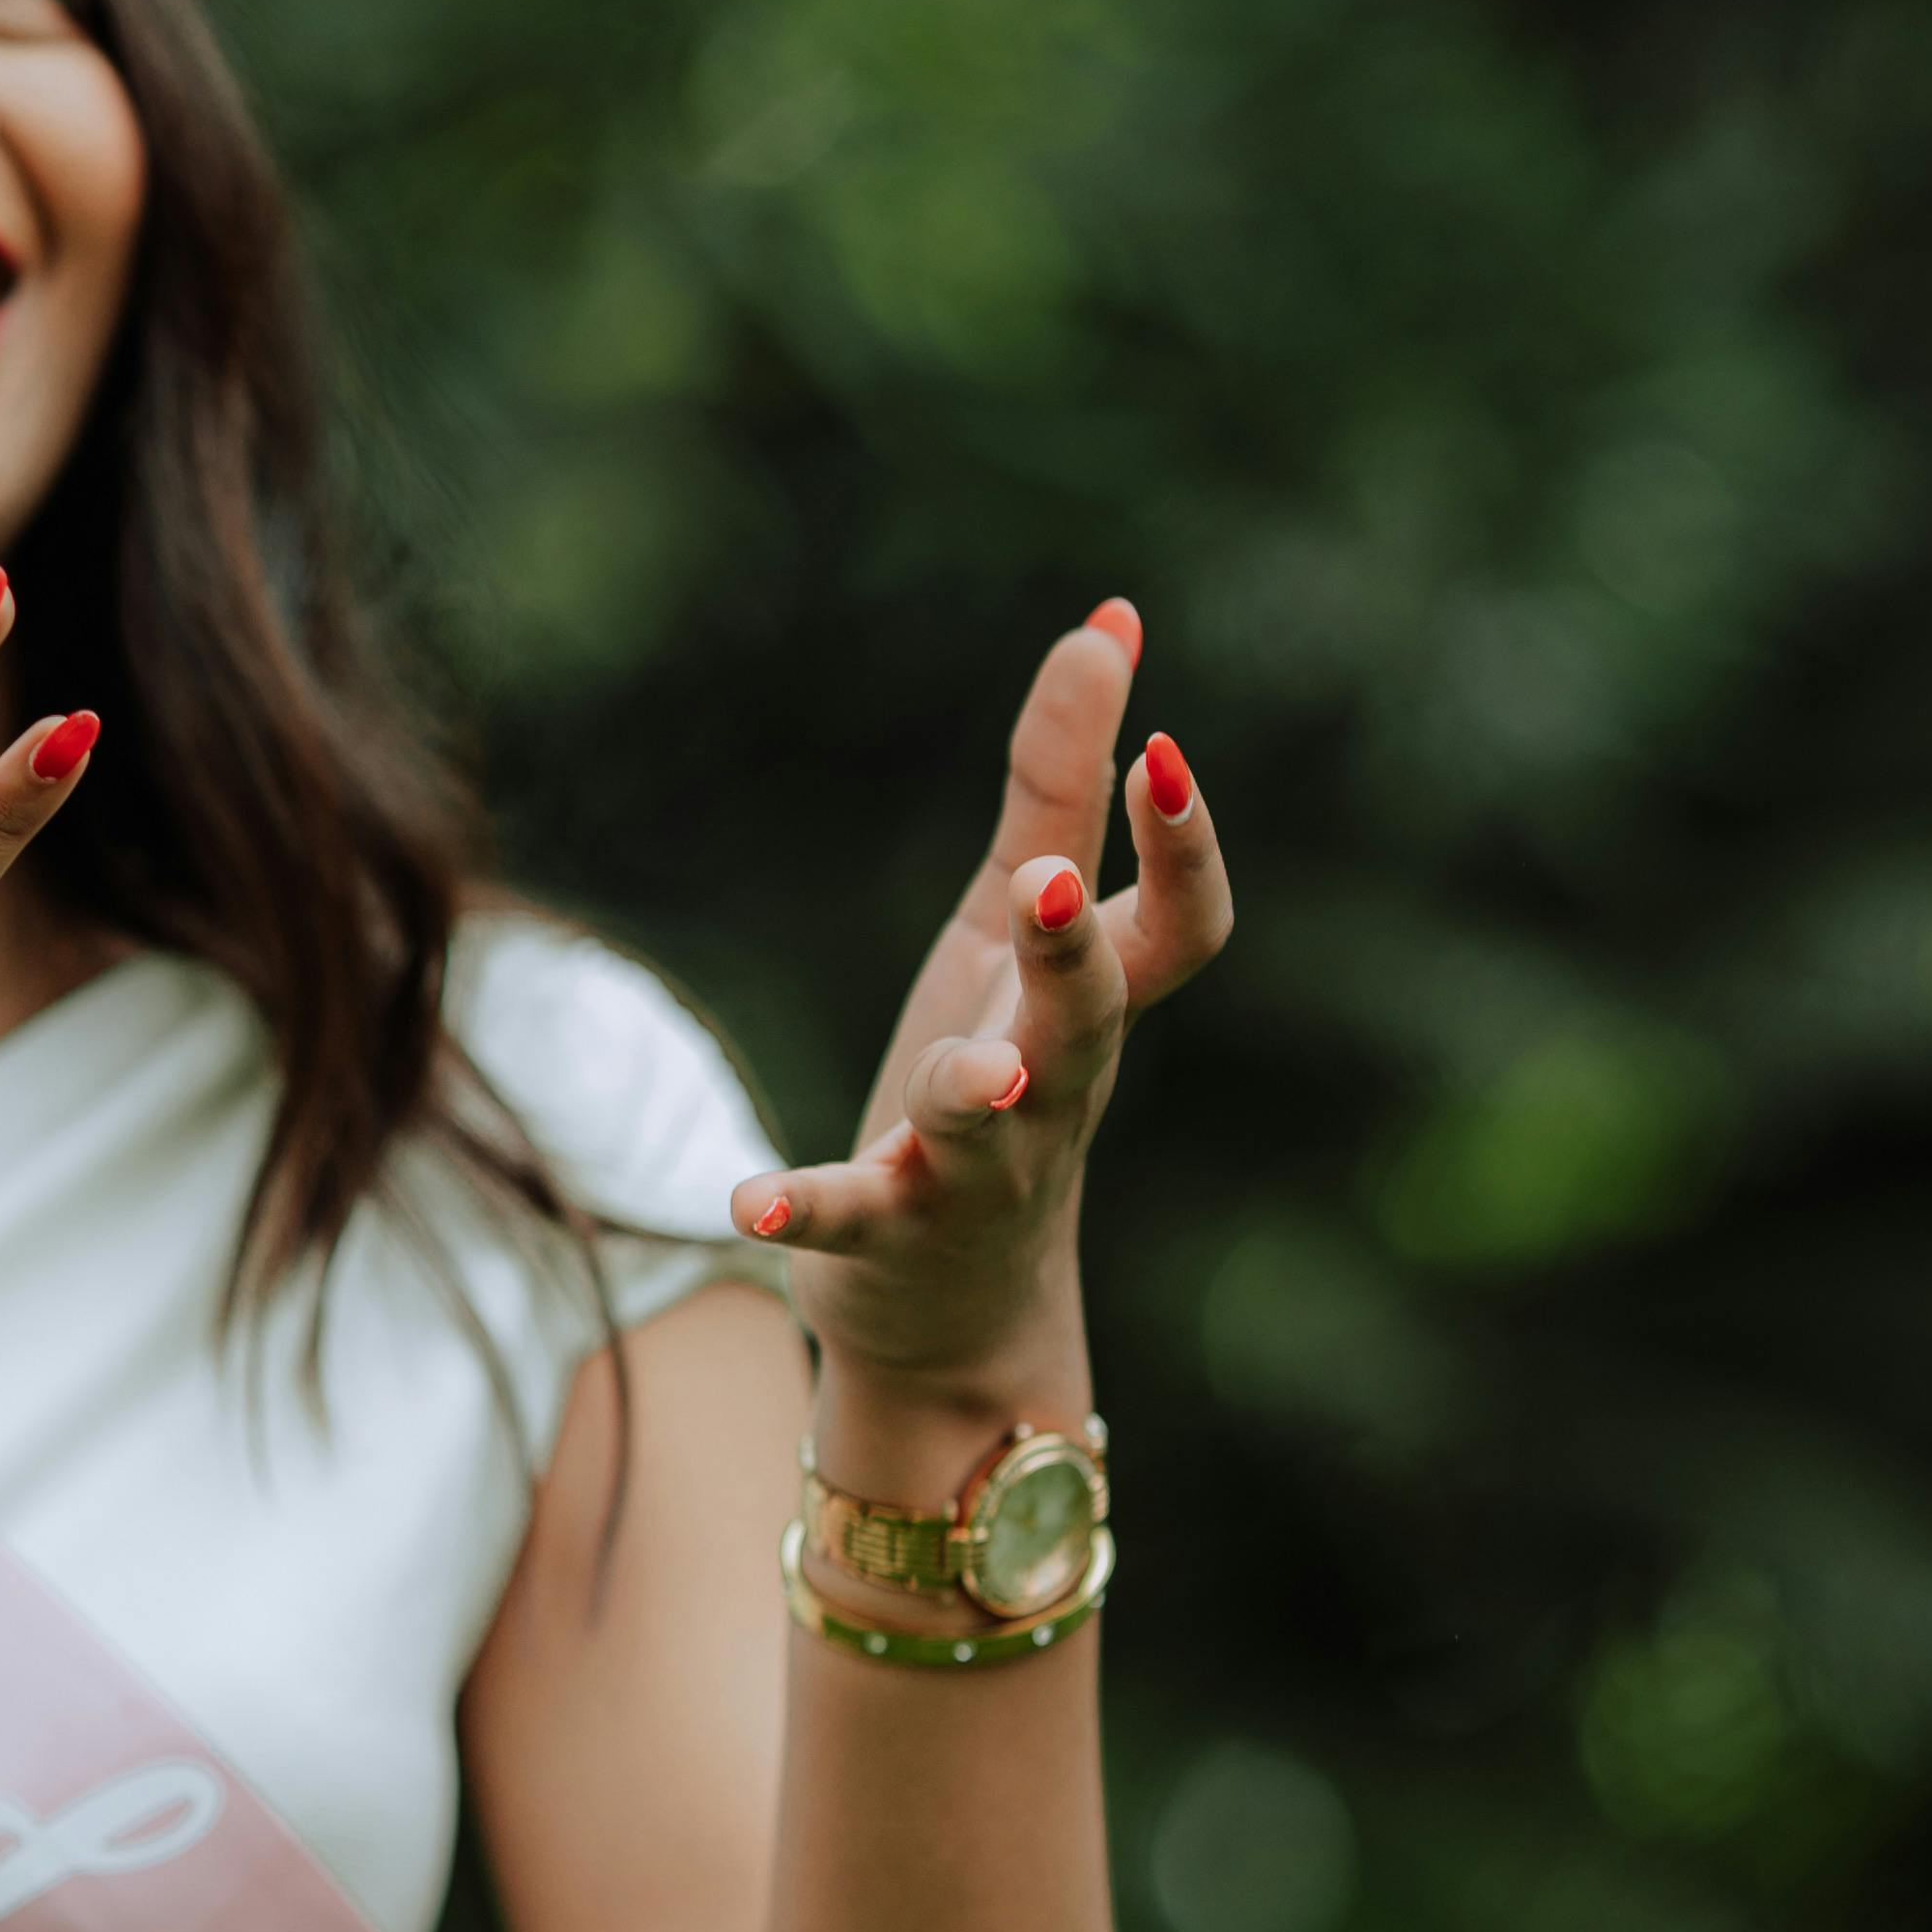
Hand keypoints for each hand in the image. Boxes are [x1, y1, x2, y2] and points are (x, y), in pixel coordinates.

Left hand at [737, 603, 1231, 1429]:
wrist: (957, 1308)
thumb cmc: (1003, 1075)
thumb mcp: (1020, 927)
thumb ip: (1060, 788)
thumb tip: (1108, 622)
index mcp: (1090, 1005)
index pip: (1181, 931)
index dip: (1185, 849)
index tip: (1164, 747)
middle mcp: (1051, 1084)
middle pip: (1092, 1019)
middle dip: (1075, 954)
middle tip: (1052, 887)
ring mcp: (973, 1166)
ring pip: (988, 1122)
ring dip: (978, 1088)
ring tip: (974, 1070)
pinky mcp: (883, 1234)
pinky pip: (851, 1222)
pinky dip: (803, 1209)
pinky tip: (745, 1202)